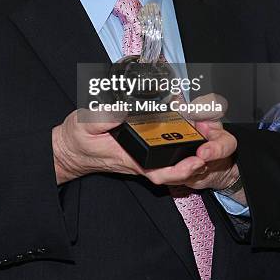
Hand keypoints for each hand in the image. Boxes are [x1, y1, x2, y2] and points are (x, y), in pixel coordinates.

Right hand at [52, 107, 245, 205]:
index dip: (180, 169)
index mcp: (130, 157)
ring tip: (204, 133)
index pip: (160, 171)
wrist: (69, 148)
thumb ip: (104, 116)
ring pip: (170, 160)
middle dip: (193, 162)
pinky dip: (176, 141)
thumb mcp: (87, 123)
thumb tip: (125, 108)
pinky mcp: (139, 147)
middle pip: (172, 168)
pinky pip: (162, 150)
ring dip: (188, 151)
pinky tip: (185, 125)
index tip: (196, 161)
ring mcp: (140, 155)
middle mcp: (139, 160)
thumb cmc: (77, 139)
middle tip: (210, 146)